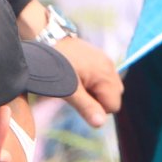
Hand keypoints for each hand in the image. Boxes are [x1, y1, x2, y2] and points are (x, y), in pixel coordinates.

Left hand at [18, 0, 122, 127]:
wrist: (47, 37)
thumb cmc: (55, 65)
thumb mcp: (68, 89)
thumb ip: (86, 107)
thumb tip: (100, 124)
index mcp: (105, 75)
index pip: (113, 106)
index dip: (97, 109)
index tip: (80, 100)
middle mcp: (110, 67)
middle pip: (114, 97)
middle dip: (98, 100)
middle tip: (78, 92)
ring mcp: (106, 61)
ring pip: (110, 88)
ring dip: (96, 91)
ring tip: (78, 83)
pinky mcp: (100, 57)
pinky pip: (104, 77)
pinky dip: (95, 81)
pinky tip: (80, 76)